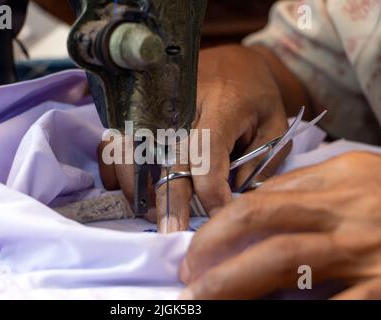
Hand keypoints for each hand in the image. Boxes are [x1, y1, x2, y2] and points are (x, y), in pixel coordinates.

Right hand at [98, 45, 293, 231]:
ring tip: (153, 215)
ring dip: (138, 190)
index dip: (212, 191)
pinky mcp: (137, 112)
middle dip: (170, 203)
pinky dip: (117, 171)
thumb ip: (261, 161)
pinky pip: (114, 145)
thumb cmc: (255, 94)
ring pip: (131, 153)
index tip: (219, 216)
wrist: (231, 60)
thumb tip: (233, 199)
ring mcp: (153, 107)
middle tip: (171, 235)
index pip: (207, 153)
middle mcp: (180, 105)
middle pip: (167, 160)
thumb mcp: (274, 123)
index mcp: (222, 105)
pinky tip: (133, 190)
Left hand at [179, 152, 380, 299]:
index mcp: (337, 181)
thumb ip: (307, 185)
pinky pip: (336, 303)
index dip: (221, 226)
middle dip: (215, 252)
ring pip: (285, 262)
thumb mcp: (357, 175)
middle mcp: (346, 212)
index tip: (196, 249)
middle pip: (262, 224)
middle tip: (188, 279)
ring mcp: (367, 250)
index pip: (261, 199)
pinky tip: (267, 314)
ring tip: (204, 300)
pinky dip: (299, 312)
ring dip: (236, 283)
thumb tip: (255, 201)